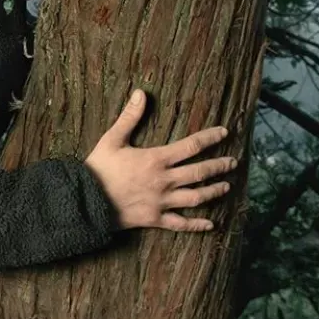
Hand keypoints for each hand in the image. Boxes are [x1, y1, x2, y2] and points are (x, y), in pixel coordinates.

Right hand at [84, 90, 237, 231]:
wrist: (85, 200)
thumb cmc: (98, 168)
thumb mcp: (112, 139)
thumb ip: (129, 117)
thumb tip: (141, 93)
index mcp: (156, 159)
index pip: (191, 145)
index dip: (210, 138)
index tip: (224, 133)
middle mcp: (164, 180)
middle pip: (200, 172)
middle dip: (219, 166)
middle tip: (233, 162)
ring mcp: (162, 201)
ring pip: (196, 197)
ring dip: (214, 191)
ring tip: (226, 186)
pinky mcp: (155, 218)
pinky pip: (181, 223)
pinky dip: (197, 224)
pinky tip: (211, 224)